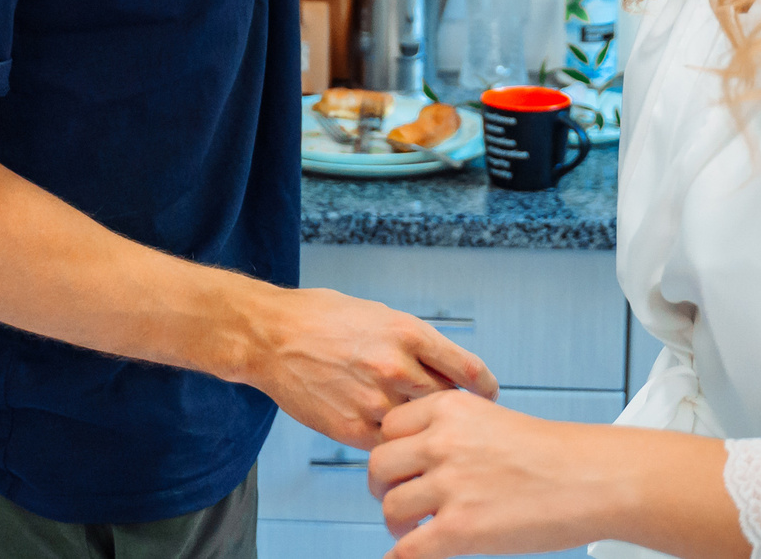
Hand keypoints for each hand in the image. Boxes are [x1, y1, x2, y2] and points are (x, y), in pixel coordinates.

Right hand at [238, 287, 500, 450]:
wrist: (271, 337)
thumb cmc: (323, 319)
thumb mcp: (379, 316)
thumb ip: (414, 342)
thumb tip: (445, 365)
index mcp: (407, 333)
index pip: (468, 369)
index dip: (485, 386)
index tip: (488, 394)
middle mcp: (396, 367)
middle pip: (448, 401)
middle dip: (454, 410)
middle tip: (456, 417)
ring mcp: (374, 401)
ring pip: (419, 426)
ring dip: (422, 428)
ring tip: (419, 426)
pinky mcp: (352, 429)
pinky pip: (388, 444)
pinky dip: (393, 442)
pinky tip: (390, 435)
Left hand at [367, 391, 623, 558]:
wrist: (592, 479)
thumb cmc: (552, 454)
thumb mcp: (491, 419)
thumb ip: (450, 432)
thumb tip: (415, 459)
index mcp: (450, 408)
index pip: (389, 427)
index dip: (392, 451)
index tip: (400, 468)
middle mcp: (443, 441)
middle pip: (379, 466)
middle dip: (384, 487)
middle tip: (397, 500)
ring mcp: (450, 485)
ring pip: (390, 508)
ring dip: (397, 525)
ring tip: (415, 531)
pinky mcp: (460, 528)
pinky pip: (407, 551)